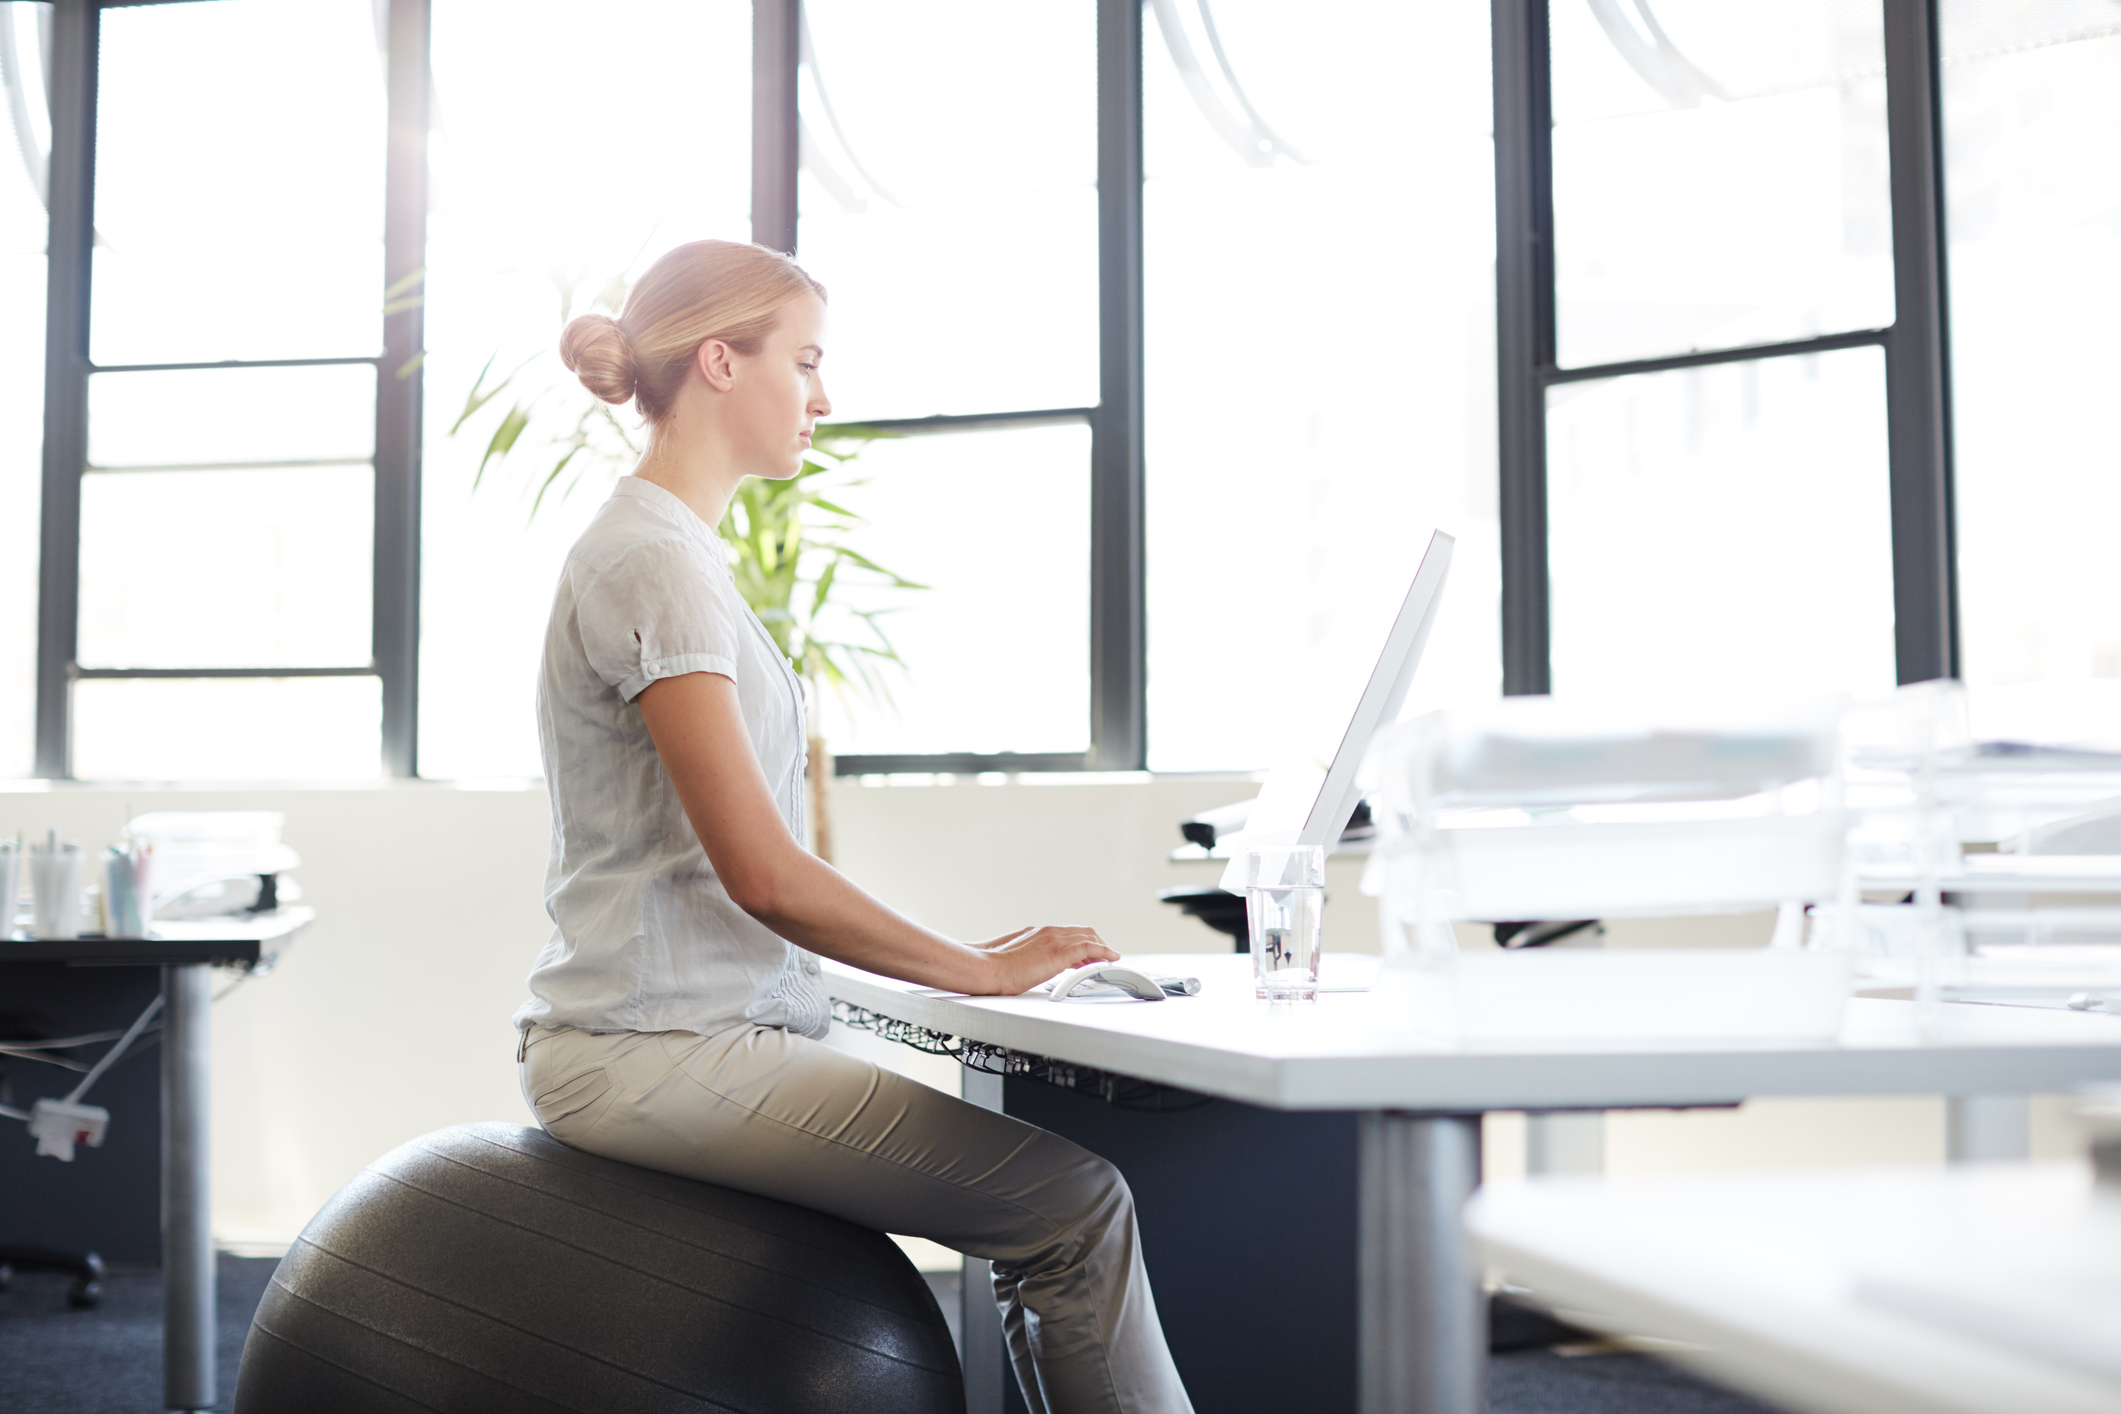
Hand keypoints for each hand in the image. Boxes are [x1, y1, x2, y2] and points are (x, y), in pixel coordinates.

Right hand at [966, 925, 1118, 995]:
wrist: (986, 968)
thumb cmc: (993, 966)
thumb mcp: (1014, 957)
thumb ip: (1028, 958)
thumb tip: (1032, 967)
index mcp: (1037, 932)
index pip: (1067, 933)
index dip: (1082, 942)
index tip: (1088, 954)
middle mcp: (1048, 932)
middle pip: (1082, 932)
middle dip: (1096, 944)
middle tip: (1103, 957)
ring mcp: (1054, 941)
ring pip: (1088, 937)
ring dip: (1102, 948)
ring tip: (1110, 959)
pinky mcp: (1058, 954)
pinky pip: (1089, 948)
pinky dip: (1103, 952)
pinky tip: (1110, 959)